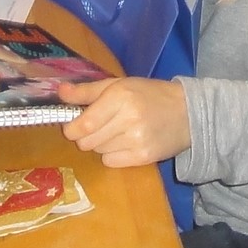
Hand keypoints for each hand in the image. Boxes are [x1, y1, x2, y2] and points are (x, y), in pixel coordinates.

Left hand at [61, 76, 190, 167]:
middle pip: (86, 142)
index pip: (81, 125)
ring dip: (102, 144)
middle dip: (87, 136)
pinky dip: (113, 155)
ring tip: (119, 132)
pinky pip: (111, 162)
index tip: (74, 125)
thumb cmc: (150, 94)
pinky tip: (127, 143)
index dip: (71, 128)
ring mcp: (136, 140)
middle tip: (101, 125)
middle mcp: (127, 118)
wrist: (188, 112)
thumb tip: (59, 92)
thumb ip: (88, 91)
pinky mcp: (142, 157)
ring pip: (98, 152)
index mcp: (120, 96)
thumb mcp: (121, 84)